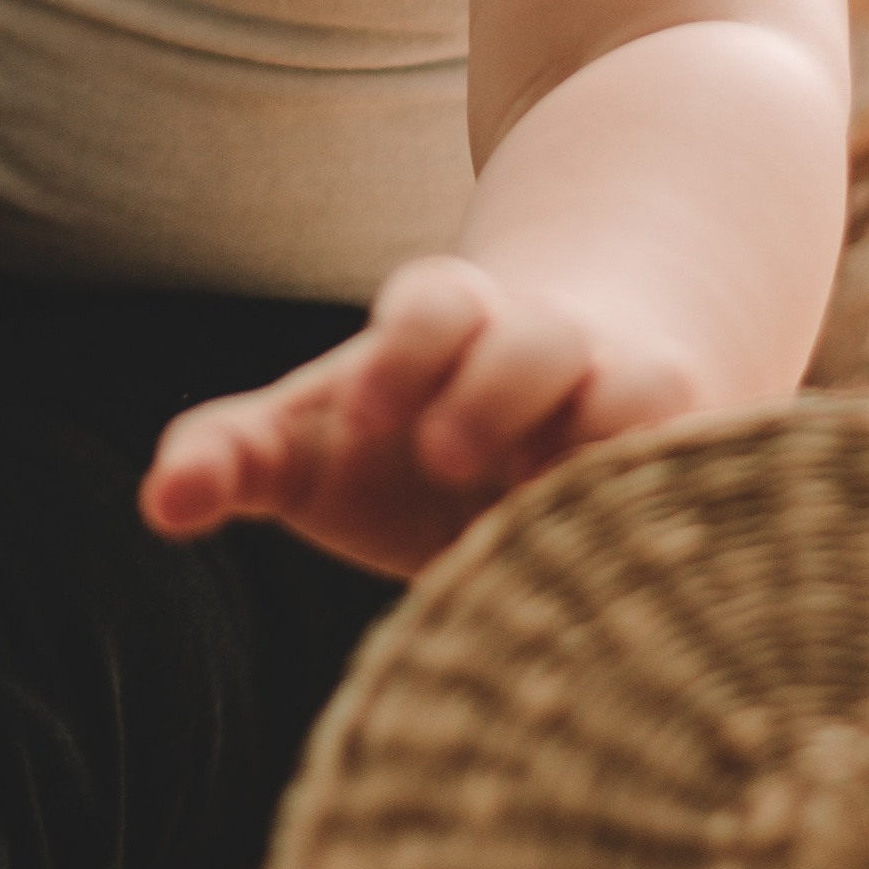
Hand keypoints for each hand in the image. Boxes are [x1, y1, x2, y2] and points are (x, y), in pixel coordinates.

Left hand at [142, 255, 693, 577]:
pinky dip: (679, 498)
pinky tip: (644, 563)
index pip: (430, 305)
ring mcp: (633, 400)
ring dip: (595, 444)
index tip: (362, 416)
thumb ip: (237, 456)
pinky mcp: (701, 458)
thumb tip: (157, 508)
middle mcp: (549, 349)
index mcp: (452, 329)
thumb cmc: (426, 430)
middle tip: (446, 456)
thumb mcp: (327, 436)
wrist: (595, 382)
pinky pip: (711, 462)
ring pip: (633, 394)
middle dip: (490, 386)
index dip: (400, 353)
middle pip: (528, 338)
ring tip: (546, 509)